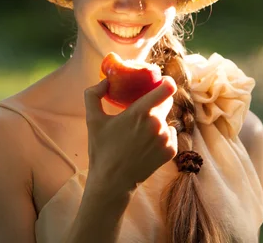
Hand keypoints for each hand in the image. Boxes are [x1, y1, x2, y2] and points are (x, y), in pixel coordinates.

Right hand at [83, 77, 178, 193]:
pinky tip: (147, 143)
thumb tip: (105, 82)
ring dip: (157, 121)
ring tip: (140, 133)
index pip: (167, 88)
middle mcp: (157, 123)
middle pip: (166, 102)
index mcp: (140, 112)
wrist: (112, 181)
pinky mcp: (170, 151)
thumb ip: (93, 95)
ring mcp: (165, 138)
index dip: (167, 81)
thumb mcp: (92, 120)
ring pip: (166, 120)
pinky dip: (161, 136)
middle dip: (157, 102)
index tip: (161, 81)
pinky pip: (170, 135)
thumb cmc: (101, 149)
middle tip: (142, 110)